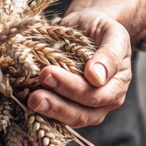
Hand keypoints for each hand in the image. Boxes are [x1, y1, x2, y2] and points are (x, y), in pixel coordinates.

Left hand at [27, 10, 131, 127]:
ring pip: (71, 119)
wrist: (87, 26)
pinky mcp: (70, 107)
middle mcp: (105, 100)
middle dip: (58, 104)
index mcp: (117, 83)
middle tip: (35, 96)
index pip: (96, 93)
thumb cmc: (99, 27)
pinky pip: (59, 118)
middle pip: (83, 112)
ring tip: (32, 102)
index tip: (48, 73)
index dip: (72, 87)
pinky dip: (44, 113)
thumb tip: (96, 77)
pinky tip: (28, 104)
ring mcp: (88, 107)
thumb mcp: (112, 33)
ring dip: (50, 112)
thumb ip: (109, 54)